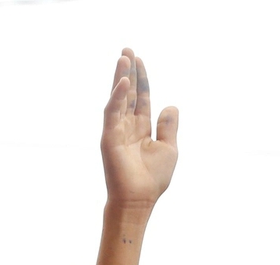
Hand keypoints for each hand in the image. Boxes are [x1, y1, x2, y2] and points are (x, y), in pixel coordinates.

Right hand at [96, 49, 178, 264]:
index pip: (141, 98)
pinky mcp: (109, 138)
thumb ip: (168, 126)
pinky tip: (123, 81)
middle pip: (128, 93)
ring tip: (123, 57)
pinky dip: (117, 96)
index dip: (141, 79)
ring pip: (118, 98)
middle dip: (128, 71)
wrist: (139, 199)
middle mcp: (127, 126)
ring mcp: (117, 131)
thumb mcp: (169, 148)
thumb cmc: (153, 179)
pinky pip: (112, 113)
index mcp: (141, 128)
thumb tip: (170, 105)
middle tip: (127, 49)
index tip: (140, 60)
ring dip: (120, 77)